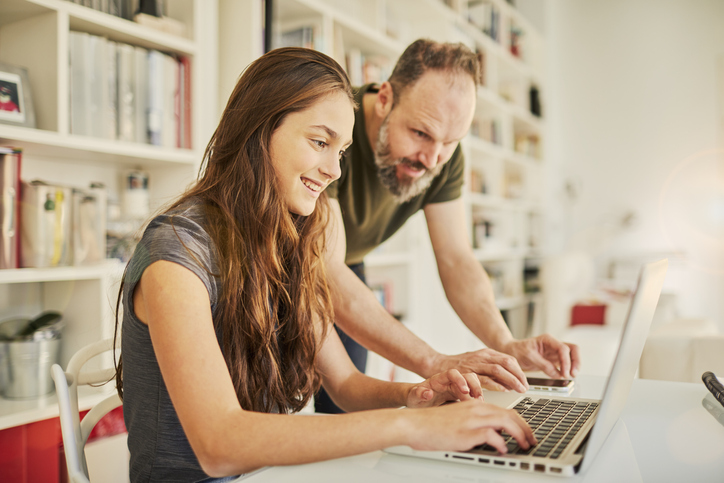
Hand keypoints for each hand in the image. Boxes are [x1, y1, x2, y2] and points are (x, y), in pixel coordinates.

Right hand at [404, 399, 536, 453]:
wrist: (413, 423)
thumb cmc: (430, 424)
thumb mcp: (456, 419)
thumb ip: (473, 423)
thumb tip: (490, 436)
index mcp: (474, 405)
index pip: (505, 410)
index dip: (519, 421)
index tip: (526, 431)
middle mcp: (475, 409)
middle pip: (510, 414)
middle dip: (525, 428)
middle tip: (532, 439)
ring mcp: (471, 419)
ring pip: (505, 422)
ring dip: (519, 434)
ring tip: (525, 445)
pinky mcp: (465, 431)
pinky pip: (491, 435)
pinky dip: (501, 443)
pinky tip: (503, 449)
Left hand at [407, 369, 482, 407]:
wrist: (416, 400)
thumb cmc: (415, 397)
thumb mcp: (414, 396)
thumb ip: (419, 393)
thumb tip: (428, 393)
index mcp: (438, 379)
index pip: (452, 373)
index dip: (459, 380)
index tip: (464, 391)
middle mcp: (449, 381)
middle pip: (466, 376)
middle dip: (474, 386)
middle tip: (478, 398)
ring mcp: (455, 386)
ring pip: (472, 383)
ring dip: (478, 391)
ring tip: (480, 403)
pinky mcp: (459, 394)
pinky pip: (472, 392)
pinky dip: (477, 397)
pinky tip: (478, 406)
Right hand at [433, 348, 527, 392]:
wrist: (436, 364)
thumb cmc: (459, 367)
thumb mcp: (477, 364)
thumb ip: (491, 370)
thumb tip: (509, 381)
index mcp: (486, 353)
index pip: (509, 359)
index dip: (519, 371)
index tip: (525, 381)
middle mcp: (481, 356)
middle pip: (506, 362)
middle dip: (518, 375)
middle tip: (525, 387)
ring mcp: (474, 363)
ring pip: (497, 369)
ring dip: (510, 380)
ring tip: (518, 389)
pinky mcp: (466, 372)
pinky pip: (483, 378)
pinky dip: (495, 384)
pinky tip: (503, 390)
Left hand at [500, 334, 580, 378]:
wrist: (512, 352)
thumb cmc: (518, 350)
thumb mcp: (528, 356)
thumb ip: (543, 364)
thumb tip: (557, 374)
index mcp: (548, 340)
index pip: (563, 348)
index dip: (566, 361)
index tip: (564, 372)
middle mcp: (554, 345)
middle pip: (573, 349)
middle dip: (576, 362)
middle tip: (573, 374)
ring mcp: (555, 352)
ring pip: (572, 356)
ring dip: (573, 366)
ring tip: (570, 376)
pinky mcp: (554, 360)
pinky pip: (566, 364)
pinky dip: (568, 370)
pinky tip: (565, 376)